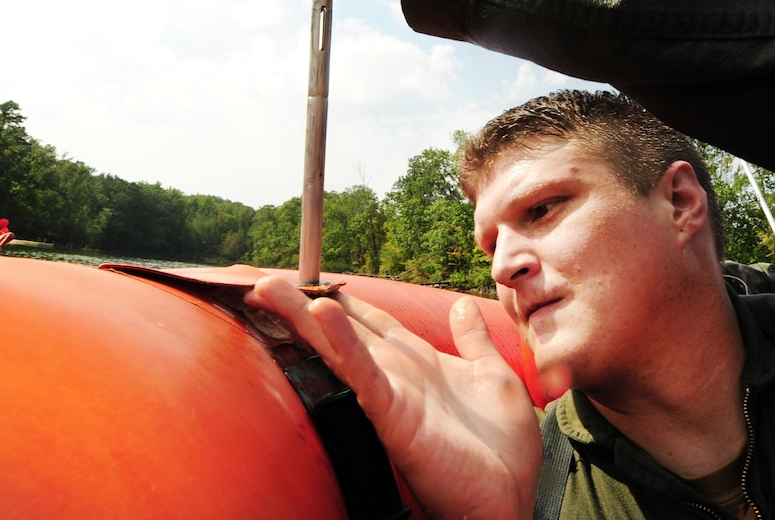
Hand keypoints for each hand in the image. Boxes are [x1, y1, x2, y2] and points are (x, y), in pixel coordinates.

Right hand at [245, 277, 540, 518]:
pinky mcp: (393, 415)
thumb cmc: (502, 448)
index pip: (370, 320)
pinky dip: (343, 343)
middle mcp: (397, 373)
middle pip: (340, 328)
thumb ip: (474, 341)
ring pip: (339, 345)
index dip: (341, 299)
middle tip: (263, 281)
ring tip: (270, 288)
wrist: (510, 497)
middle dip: (302, 303)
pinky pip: (364, 372)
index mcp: (418, 361)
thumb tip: (462, 305)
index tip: (310, 278)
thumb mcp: (494, 377)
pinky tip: (322, 316)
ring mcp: (391, 392)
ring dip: (305, 316)